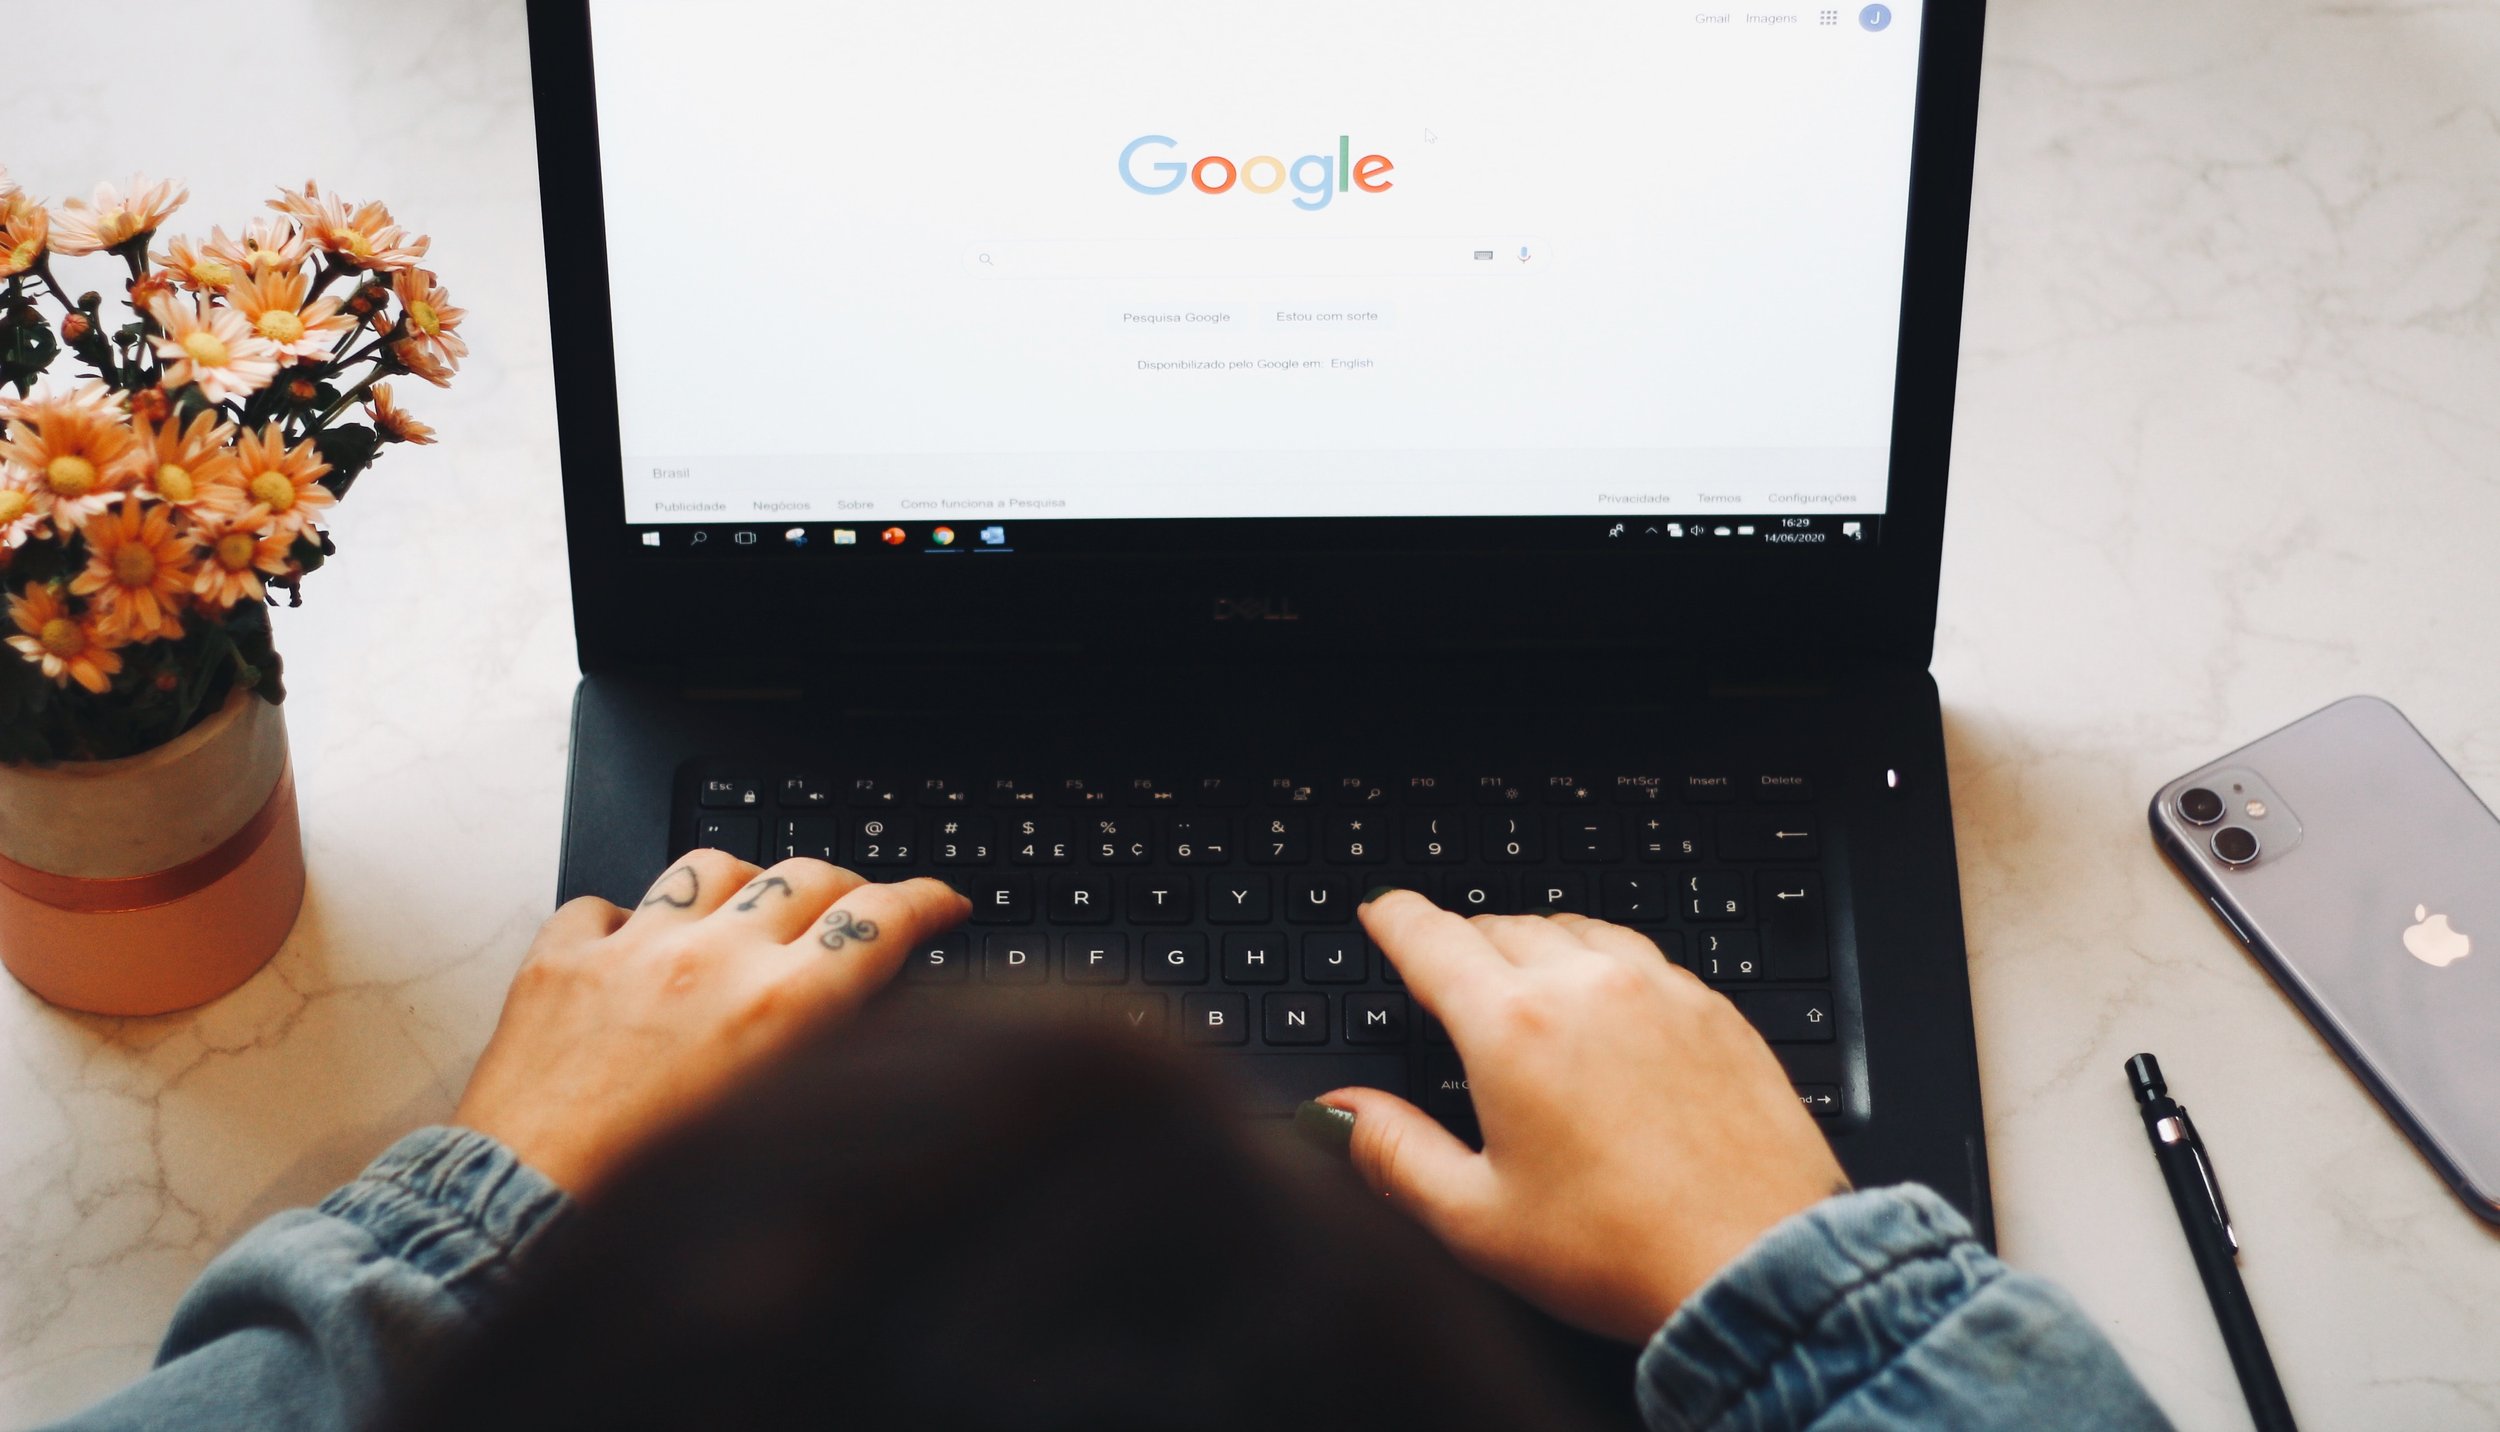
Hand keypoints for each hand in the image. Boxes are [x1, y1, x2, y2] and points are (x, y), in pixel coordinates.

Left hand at [453, 850, 967, 1192]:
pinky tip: (634, 948)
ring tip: (747, 913)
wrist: (531, 1216)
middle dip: (847, 885)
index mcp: (783, 1010)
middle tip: (855, 910)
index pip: (881, 920)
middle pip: (808, 874)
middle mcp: (712, 962)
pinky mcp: (562, 961)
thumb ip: (833, 1059)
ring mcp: (632, 952)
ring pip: (712, 868)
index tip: (941, 902)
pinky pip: (603, 904)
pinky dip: (626, 919)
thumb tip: (865, 1018)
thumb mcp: (784, 1133)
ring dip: (744, 885)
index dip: (926, 901)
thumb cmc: (654, 1202)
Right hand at [1319, 893, 1847, 1341]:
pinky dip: (1606, 965)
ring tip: (1522, 981)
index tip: (1383, 912)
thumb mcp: (1477, 1217)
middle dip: (1462, 940)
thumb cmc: (1623, 1254)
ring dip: (1537, 944)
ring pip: (1576, 929)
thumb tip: (1334, 1113)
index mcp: (1513, 1028)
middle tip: (1445, 971)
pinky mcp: (1715, 1012)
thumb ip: (1392, 1151)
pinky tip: (1605, 1006)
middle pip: (1501, 926)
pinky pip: (1643, 956)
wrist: (1760, 1267)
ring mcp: (1660, 991)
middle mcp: (1588, 987)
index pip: (1432, 937)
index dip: (1396, 919)